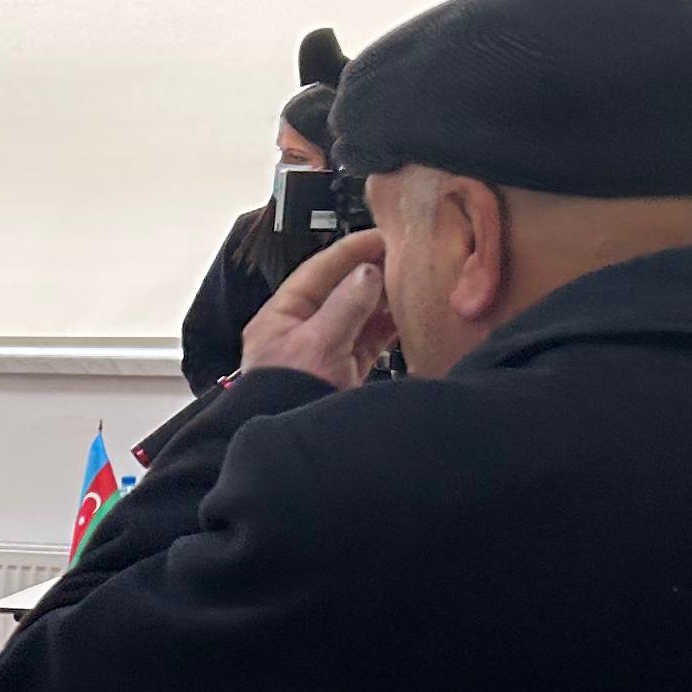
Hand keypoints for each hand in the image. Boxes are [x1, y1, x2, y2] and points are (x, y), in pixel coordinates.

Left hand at [237, 230, 395, 391]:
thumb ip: (345, 305)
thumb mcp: (319, 344)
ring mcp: (321, 352)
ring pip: (356, 316)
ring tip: (411, 283)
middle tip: (404, 256)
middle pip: (338, 291)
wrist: (292, 455)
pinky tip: (407, 316)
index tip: (380, 236)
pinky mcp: (341, 373)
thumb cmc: (288, 397)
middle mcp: (299, 332)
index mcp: (280, 318)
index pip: (316, 271)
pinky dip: (386, 329)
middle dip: (371, 274)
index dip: (349, 251)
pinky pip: (366, 342)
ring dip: (382, 301)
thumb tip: (367, 272)